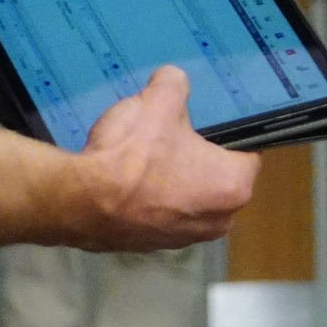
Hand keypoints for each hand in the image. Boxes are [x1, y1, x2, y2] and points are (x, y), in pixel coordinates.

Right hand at [74, 65, 258, 250]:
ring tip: (143, 158)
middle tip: (168, 136)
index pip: (246, 151)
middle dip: (196, 158)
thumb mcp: (157, 101)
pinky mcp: (156, 248)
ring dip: (173, 181)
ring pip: (189, 198)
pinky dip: (151, 200)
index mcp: (234, 186)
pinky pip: (162, 214)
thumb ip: (174, 83)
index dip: (224, 133)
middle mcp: (220, 221)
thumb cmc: (133, 154)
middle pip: (217, 177)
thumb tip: (172, 79)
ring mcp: (187, 240)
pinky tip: (127, 183)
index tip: (202, 124)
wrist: (81, 203)